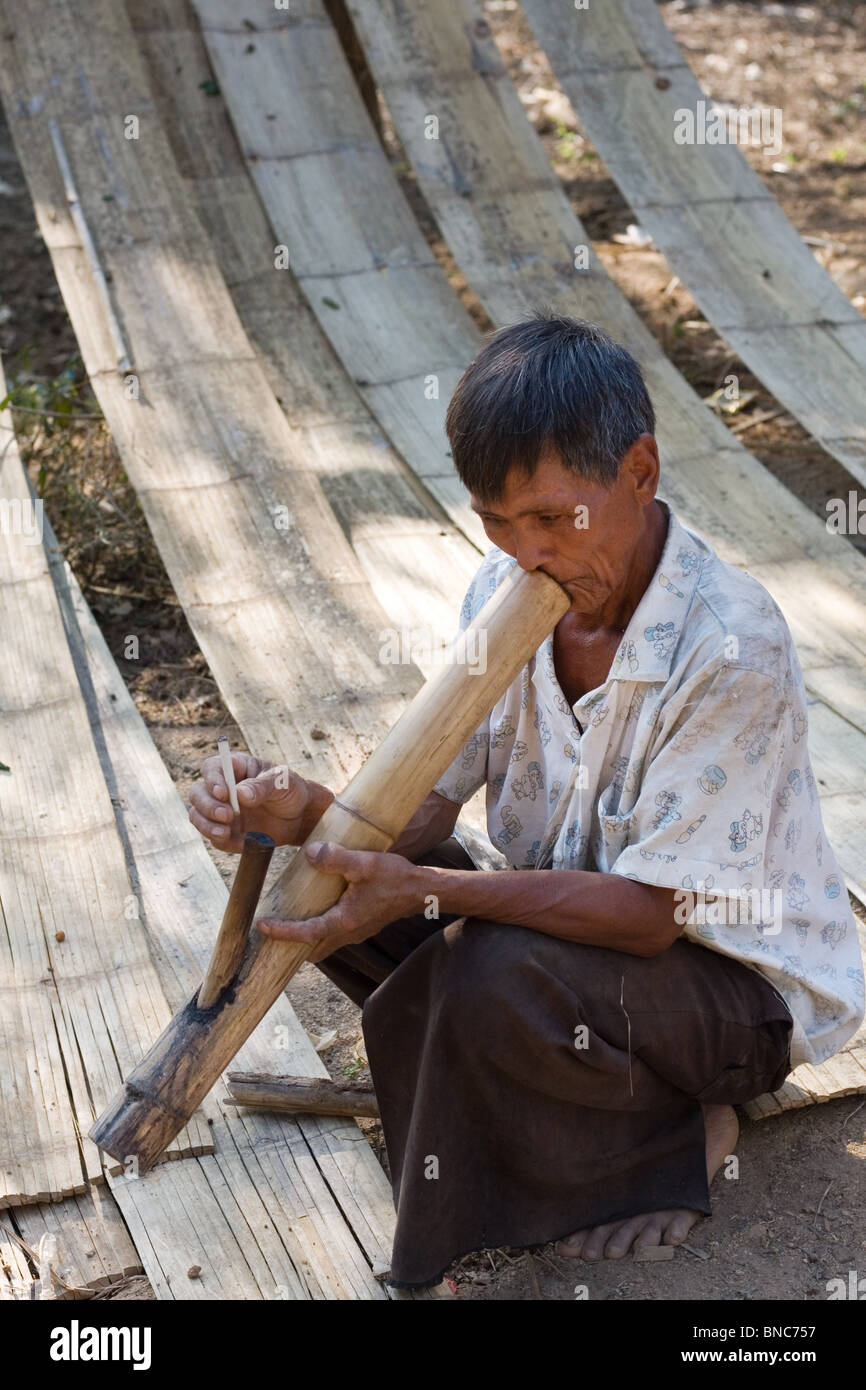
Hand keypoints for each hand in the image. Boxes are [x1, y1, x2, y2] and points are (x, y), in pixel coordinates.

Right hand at [187, 752, 321, 851]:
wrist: (299, 816)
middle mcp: (222, 789)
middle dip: (207, 806)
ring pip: (198, 816)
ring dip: (206, 825)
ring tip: (225, 832)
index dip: (212, 780)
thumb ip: (262, 786)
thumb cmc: (290, 790)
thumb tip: (240, 794)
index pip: (211, 768)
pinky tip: (243, 843)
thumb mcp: (282, 782)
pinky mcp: (226, 832)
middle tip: (227, 816)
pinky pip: (215, 838)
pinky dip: (224, 842)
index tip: (224, 794)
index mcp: (234, 768)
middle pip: (198, 794)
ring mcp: (221, 811)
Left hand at [256, 841, 423, 961]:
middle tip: (269, 930)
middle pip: (311, 948)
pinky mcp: (361, 925)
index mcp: (345, 920)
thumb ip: (337, 858)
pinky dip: (317, 929)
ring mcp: (355, 932)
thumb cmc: (396, 878)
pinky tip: (313, 909)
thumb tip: (310, 853)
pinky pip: (332, 934)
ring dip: (303, 936)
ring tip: (286, 920)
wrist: (423, 890)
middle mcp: (348, 932)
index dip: (282, 931)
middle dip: (289, 943)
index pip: (306, 933)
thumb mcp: (365, 863)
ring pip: (322, 943)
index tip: (262, 925)